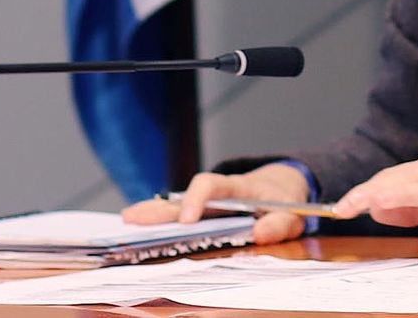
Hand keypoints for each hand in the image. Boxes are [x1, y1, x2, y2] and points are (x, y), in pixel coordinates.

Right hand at [120, 162, 310, 244]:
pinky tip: (143, 231)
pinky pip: (181, 220)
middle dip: (157, 208)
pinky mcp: (205, 217)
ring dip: (153, 215)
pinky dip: (162, 225)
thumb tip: (259, 233)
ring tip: (127, 223)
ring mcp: (207, 205)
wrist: (282, 190)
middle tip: (131, 218)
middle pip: (182, 197)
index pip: (210, 185)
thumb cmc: (284, 201)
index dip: (196, 199)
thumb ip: (279, 223)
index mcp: (235, 187)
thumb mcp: (291, 212)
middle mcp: (216, 194)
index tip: (187, 220)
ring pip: (176, 208)